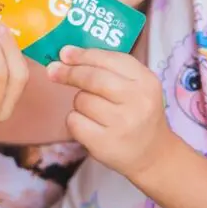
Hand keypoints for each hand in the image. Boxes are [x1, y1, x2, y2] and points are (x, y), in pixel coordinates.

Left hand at [47, 45, 172, 180]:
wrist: (153, 155)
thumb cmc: (137, 111)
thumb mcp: (136, 85)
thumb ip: (108, 67)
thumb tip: (67, 54)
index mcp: (145, 80)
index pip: (109, 59)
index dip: (83, 55)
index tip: (64, 52)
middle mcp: (137, 101)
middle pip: (92, 78)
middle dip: (69, 72)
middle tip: (53, 70)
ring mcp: (122, 124)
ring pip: (82, 100)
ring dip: (80, 102)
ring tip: (95, 110)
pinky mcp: (105, 144)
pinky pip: (75, 122)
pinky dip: (75, 121)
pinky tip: (90, 125)